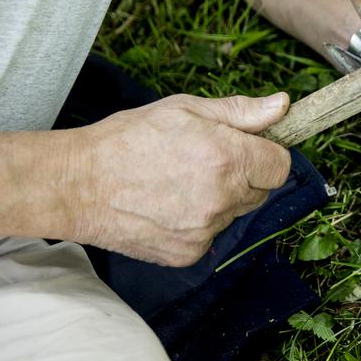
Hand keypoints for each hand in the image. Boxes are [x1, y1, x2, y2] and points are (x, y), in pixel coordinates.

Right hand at [65, 93, 291, 265]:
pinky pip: (209, 235)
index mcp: (228, 158)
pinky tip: (167, 205)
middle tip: (203, 161)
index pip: (280, 166)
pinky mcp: (188, 253)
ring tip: (177, 182)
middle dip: (242, 176)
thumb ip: (240, 111)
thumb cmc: (129, 138)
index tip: (248, 148)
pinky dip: (196, 222)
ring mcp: (205, 231)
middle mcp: (222, 198)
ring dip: (219, 200)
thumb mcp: (185, 108)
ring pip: (233, 214)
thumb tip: (282, 106)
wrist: (79, 185)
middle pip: (259, 192)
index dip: (266, 154)